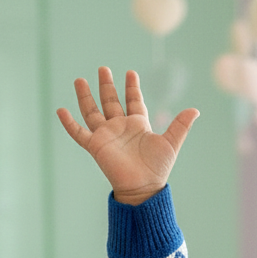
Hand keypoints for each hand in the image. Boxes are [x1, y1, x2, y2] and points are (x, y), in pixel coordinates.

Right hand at [56, 67, 198, 205]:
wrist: (143, 188)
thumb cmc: (157, 169)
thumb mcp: (171, 143)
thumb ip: (180, 125)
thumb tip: (196, 110)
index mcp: (138, 125)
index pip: (134, 101)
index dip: (132, 88)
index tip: (130, 73)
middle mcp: (120, 128)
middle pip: (110, 102)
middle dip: (107, 86)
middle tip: (103, 69)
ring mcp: (106, 136)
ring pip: (92, 112)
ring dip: (86, 96)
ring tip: (80, 80)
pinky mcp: (95, 146)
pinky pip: (78, 133)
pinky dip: (69, 123)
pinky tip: (60, 110)